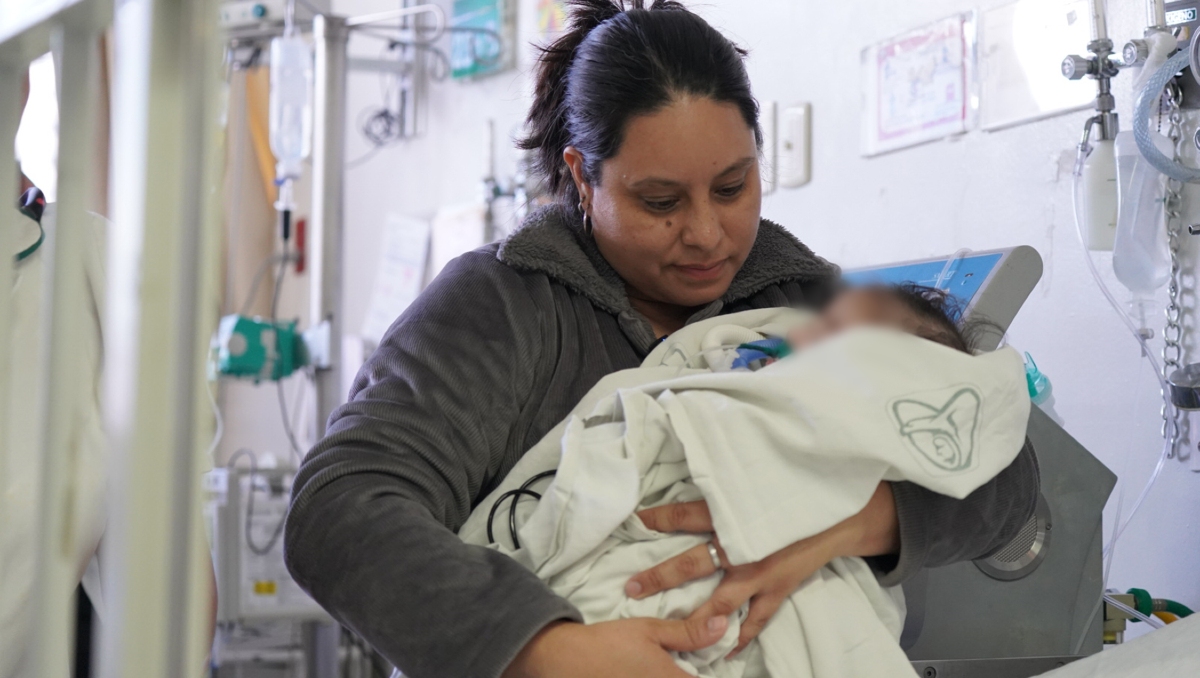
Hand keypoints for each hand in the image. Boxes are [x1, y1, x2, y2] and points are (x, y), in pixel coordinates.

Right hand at [503, 616, 728, 677]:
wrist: (565, 659)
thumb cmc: (609, 642)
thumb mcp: (650, 630)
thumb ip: (689, 633)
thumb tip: (723, 625)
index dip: (704, 673)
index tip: (697, 664)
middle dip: (686, 675)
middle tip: (677, 664)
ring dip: (671, 677)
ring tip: (655, 667)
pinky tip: (641, 673)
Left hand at [626, 483, 898, 655]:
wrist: (840, 512)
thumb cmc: (795, 490)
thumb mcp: (758, 479)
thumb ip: (727, 483)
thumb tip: (694, 466)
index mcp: (736, 514)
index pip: (684, 515)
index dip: (656, 518)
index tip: (632, 523)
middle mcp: (743, 546)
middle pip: (691, 563)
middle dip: (659, 577)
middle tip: (631, 588)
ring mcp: (760, 574)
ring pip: (719, 602)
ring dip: (691, 617)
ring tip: (666, 630)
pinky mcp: (778, 591)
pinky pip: (755, 621)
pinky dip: (739, 637)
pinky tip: (722, 652)